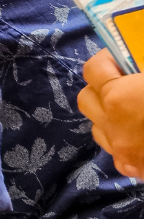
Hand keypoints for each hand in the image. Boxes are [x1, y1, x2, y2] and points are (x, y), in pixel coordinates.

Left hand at [78, 48, 143, 178]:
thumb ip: (142, 68)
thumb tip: (138, 63)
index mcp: (122, 98)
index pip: (93, 70)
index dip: (108, 58)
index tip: (122, 56)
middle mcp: (115, 126)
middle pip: (88, 98)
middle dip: (103, 85)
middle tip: (127, 79)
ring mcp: (123, 152)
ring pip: (97, 125)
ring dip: (109, 112)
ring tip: (134, 105)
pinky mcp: (134, 170)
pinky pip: (114, 148)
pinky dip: (122, 136)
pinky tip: (142, 130)